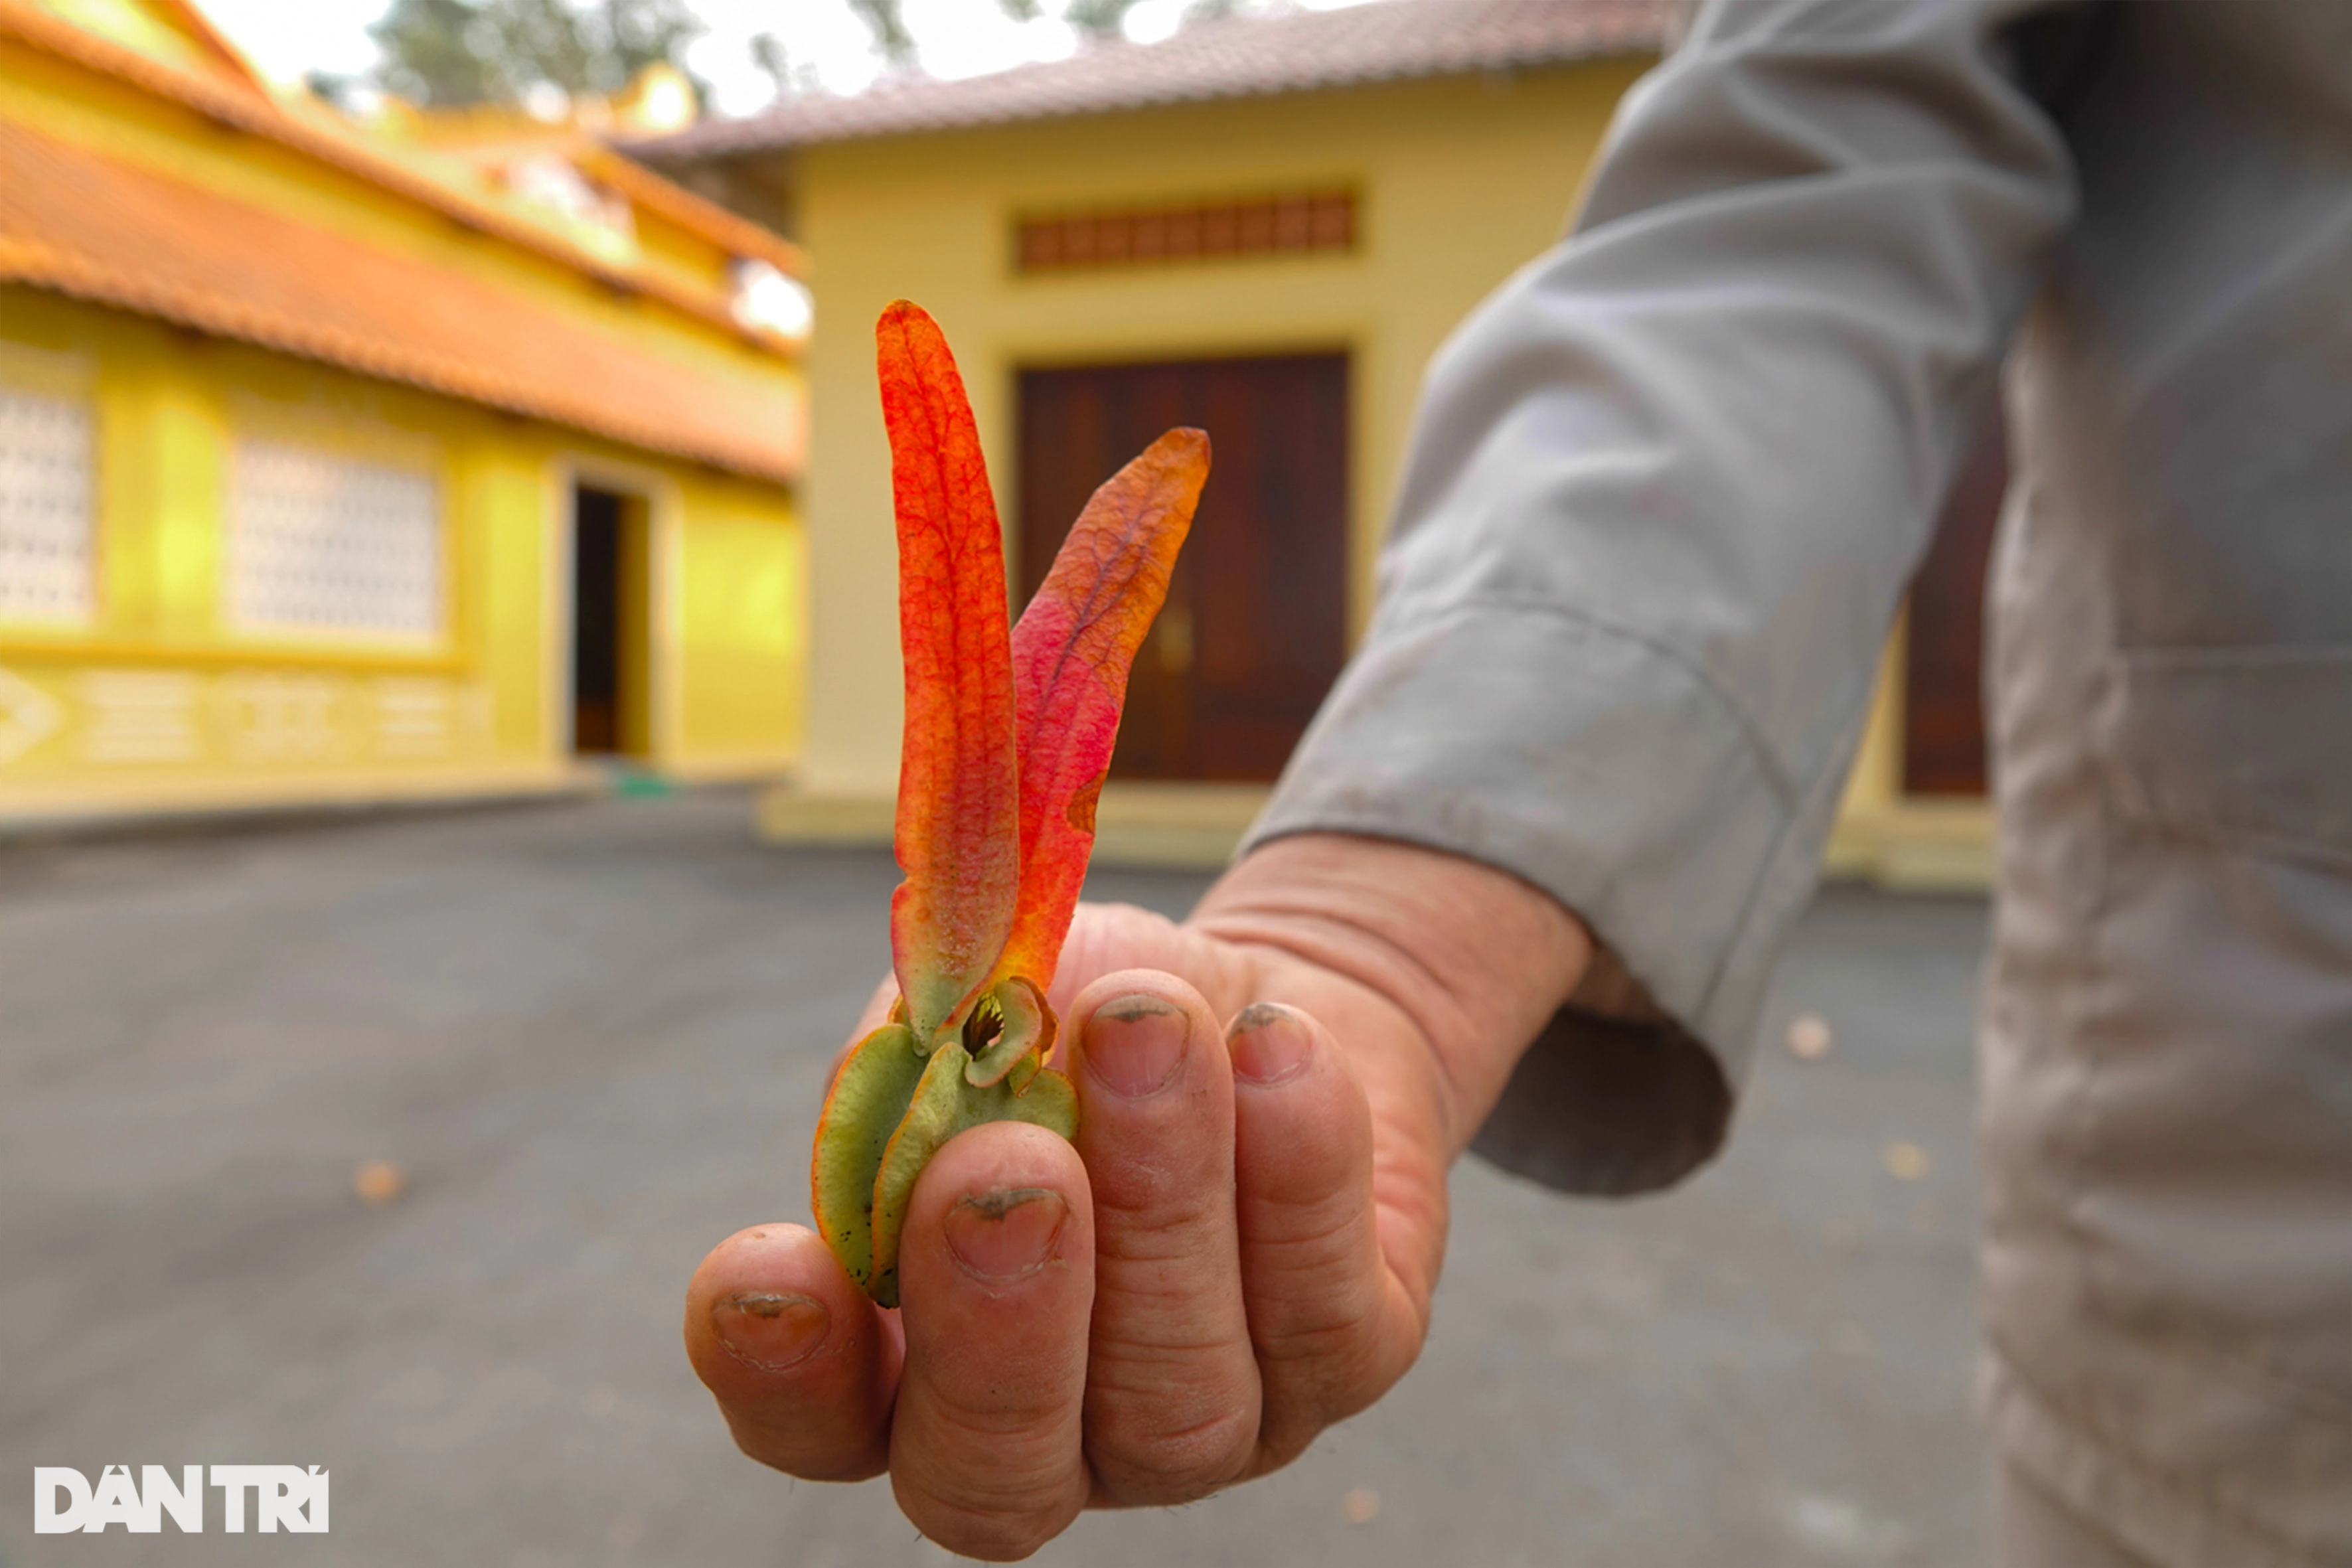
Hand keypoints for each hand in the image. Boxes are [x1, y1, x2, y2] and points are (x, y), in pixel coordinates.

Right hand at [683, 834, 1587, 1559]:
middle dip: (997, 1321)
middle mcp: (1049, 1434)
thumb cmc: (1084, 1022)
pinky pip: (1324, 1312)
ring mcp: (1197, 1427)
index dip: (781, 1375)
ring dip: (1161, 1199)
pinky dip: (1300, 1172)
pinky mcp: (1340, 1368)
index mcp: (911, 1365)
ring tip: (1149, 1032)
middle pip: (996, 1468)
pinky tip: (1276, 1047)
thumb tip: (943, 1061)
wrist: (1254, 1009)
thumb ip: (940, 1044)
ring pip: (1173, 1392)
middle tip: (1010, 1171)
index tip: (766, 1262)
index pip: (819, 1424)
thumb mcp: (991, 1000)